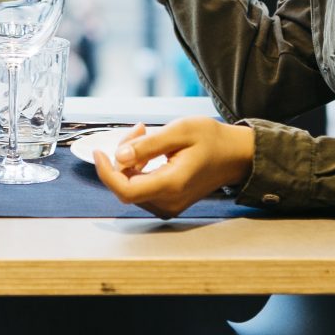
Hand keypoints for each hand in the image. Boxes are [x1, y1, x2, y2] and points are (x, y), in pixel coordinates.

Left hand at [92, 118, 255, 218]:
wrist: (235, 155)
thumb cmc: (212, 140)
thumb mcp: (180, 131)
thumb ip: (148, 146)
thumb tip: (119, 157)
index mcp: (172, 185)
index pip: (126, 190)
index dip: (106, 172)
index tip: (98, 151)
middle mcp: (169, 201)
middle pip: (126, 186)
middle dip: (122, 157)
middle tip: (139, 130)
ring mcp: (169, 205)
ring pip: (132, 186)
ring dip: (130, 160)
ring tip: (146, 135)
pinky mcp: (168, 202)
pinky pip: (141, 187)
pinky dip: (138, 167)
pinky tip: (149, 149)